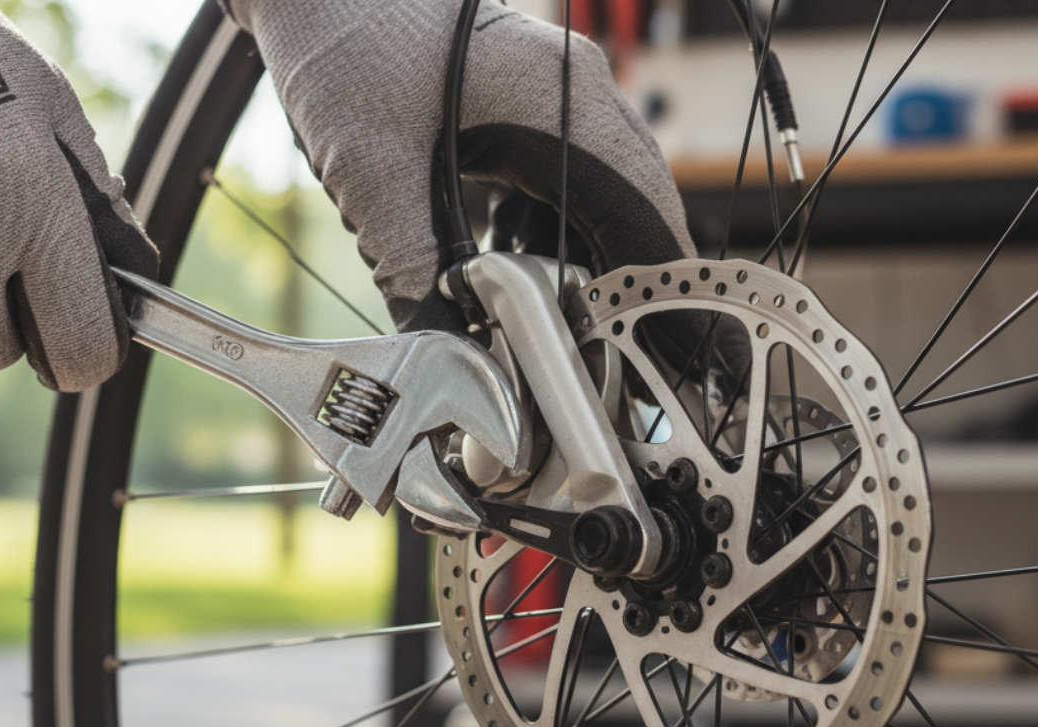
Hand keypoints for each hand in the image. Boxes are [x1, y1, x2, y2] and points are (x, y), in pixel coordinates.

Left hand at [225, 0, 694, 331]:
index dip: (671, 299)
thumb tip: (453, 362)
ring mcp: (557, 97)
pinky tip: (515, 273)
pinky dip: (549, 235)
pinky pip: (562, 182)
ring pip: (599, 201)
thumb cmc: (343, 47)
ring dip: (586, 267)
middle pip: (637, 214)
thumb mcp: (376, 176)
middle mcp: (577, 99)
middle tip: (635, 369)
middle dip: (633, 295)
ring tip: (568, 335)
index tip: (693, 361)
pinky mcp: (526, 105)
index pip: (645, 220)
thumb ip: (417, 275)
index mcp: (563, 106)